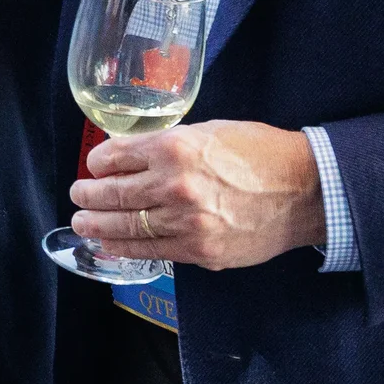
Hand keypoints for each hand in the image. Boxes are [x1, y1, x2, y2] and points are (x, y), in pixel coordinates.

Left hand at [69, 120, 326, 269]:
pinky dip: (124, 249)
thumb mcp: (210, 131)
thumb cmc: (260, 153)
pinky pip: (151, 252)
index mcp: (176, 147)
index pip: (116, 156)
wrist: (305, 191)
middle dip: (88, 197)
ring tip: (82, 223)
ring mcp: (185, 223)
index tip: (94, 167)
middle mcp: (174, 185)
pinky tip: (109, 245)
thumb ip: (169, 144)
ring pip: (125, 227)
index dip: (98, 163)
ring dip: (97, 226)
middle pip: (113, 194)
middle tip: (77, 197)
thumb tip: (131, 153)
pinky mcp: (198, 252)